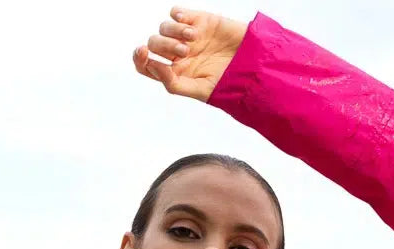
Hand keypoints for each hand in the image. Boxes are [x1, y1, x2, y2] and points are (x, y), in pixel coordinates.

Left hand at [132, 7, 247, 102]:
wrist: (254, 66)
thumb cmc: (229, 83)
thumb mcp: (200, 91)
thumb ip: (174, 83)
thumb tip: (154, 66)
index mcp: (176, 73)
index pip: (147, 65)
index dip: (139, 58)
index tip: (144, 53)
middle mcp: (178, 55)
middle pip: (154, 44)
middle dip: (165, 46)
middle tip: (185, 51)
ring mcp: (188, 37)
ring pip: (164, 27)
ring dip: (174, 32)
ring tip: (193, 39)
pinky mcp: (199, 21)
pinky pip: (177, 13)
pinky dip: (179, 17)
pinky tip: (190, 26)